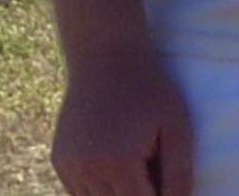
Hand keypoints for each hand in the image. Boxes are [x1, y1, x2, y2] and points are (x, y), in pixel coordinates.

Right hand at [51, 47, 193, 195]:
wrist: (105, 57)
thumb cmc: (148, 89)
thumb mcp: (176, 125)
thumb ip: (179, 172)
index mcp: (119, 163)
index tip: (165, 182)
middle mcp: (87, 170)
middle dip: (139, 194)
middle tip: (151, 168)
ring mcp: (69, 167)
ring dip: (117, 195)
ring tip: (135, 163)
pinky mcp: (60, 161)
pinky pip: (80, 192)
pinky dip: (99, 190)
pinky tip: (117, 166)